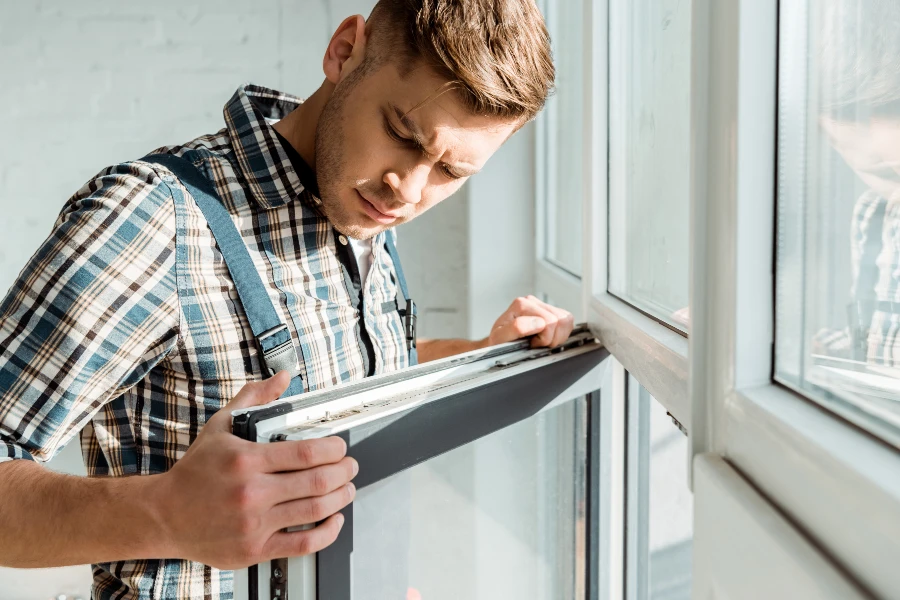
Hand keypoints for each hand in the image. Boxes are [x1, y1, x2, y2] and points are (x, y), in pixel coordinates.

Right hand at [156, 371, 356, 569]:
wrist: (163, 515)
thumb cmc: (195, 472)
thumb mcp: (220, 426)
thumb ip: (254, 399)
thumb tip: (282, 379)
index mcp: (245, 460)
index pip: (306, 452)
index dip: (334, 449)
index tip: (340, 447)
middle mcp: (251, 493)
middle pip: (318, 481)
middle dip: (344, 472)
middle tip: (350, 466)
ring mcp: (254, 524)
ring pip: (316, 510)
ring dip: (341, 498)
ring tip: (347, 489)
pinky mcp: (255, 549)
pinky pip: (304, 544)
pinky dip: (327, 532)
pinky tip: (333, 519)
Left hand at [486, 295, 574, 348]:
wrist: (499, 342)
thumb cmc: (499, 341)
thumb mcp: (500, 338)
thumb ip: (517, 328)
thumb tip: (538, 322)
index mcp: (521, 305)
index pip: (549, 322)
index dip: (543, 339)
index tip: (530, 344)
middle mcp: (532, 301)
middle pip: (559, 320)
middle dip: (551, 338)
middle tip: (537, 343)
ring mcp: (542, 305)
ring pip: (566, 319)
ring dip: (557, 335)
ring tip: (542, 340)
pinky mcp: (551, 311)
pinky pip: (568, 320)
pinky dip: (561, 333)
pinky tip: (548, 337)